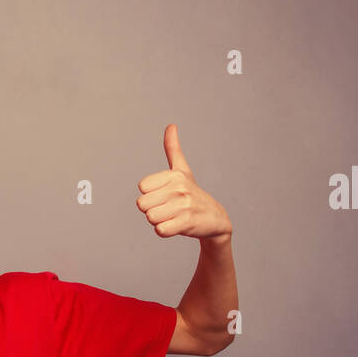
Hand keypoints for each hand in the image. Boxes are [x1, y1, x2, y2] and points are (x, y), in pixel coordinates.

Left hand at [135, 124, 231, 242]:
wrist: (216, 218)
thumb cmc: (192, 193)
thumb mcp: (183, 170)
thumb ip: (173, 149)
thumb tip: (171, 125)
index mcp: (174, 175)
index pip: (142, 187)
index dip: (150, 195)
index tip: (165, 195)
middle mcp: (179, 188)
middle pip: (142, 204)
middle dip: (153, 209)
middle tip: (169, 208)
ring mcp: (184, 205)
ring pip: (150, 218)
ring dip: (159, 221)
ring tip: (173, 216)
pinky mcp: (186, 223)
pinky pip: (160, 230)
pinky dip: (165, 231)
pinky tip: (176, 225)